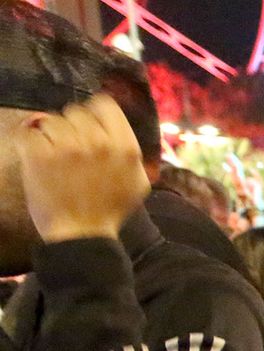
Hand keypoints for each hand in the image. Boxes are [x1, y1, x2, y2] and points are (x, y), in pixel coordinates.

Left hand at [19, 94, 150, 243]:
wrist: (82, 234)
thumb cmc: (110, 210)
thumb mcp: (138, 182)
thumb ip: (132, 152)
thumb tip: (119, 127)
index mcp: (125, 146)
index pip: (104, 104)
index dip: (95, 114)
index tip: (90, 128)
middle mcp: (98, 141)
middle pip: (76, 111)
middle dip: (72, 128)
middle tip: (72, 151)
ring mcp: (66, 147)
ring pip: (51, 121)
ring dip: (51, 137)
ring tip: (57, 160)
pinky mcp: (38, 154)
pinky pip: (28, 132)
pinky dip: (30, 144)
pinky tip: (39, 160)